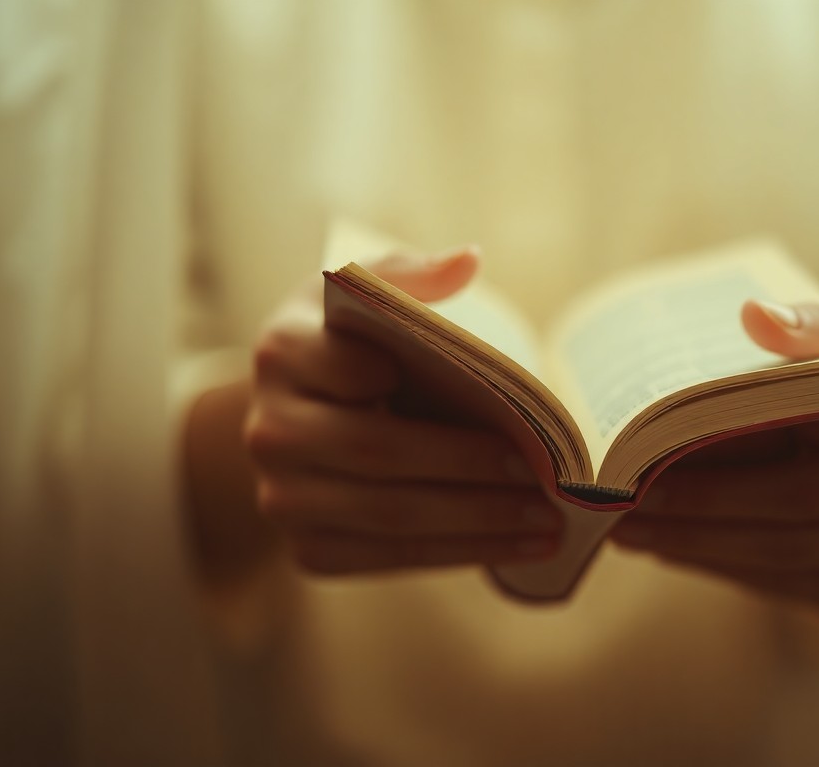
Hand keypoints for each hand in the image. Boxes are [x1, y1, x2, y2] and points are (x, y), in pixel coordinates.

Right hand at [245, 247, 561, 575]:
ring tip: (549, 519)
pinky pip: (389, 559)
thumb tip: (469, 259)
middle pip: (377, 451)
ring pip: (390, 515)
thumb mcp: (357, 294)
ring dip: (479, 523)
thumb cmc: (342, 343)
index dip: (411, 379)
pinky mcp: (307, 549)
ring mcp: (282, 498)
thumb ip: (408, 275)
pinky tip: (520, 546)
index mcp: (283, 352)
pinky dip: (460, 555)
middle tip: (543, 470)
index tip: (485, 392)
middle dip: (469, 465)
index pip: (351, 366)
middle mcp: (269, 430)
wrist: (294, 420)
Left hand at [610, 300, 818, 615]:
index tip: (651, 448)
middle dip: (696, 506)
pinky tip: (666, 546)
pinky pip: (777, 585)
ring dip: (693, 544)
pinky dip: (716, 565)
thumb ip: (808, 322)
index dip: (728, 444)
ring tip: (625, 528)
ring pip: (778, 555)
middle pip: (790, 506)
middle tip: (623, 499)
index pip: (811, 426)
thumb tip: (756, 314)